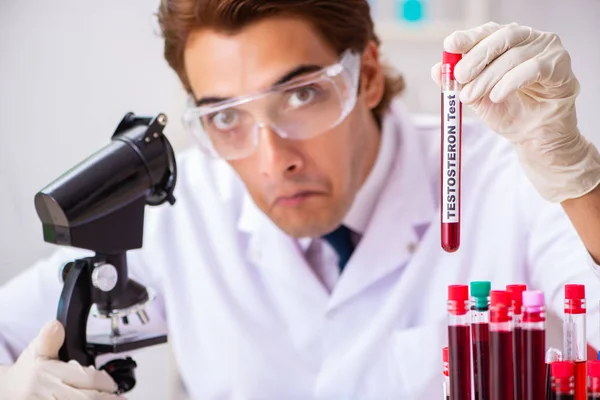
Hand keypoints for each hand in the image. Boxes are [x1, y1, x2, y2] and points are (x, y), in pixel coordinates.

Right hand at [0, 320, 123, 399]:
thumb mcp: (36, 351)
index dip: (105, 382)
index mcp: (48, 373)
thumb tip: (56, 325)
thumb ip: (49, 339)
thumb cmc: (27, 373)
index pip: (88, 378)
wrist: (7, 392)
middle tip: (120, 398)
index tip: (113, 385)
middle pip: (89, 398)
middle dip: (108, 399)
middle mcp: (48, 392)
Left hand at [431, 21, 599, 201]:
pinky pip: (535, 68)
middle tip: (459, 77)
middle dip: (476, 58)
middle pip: (501, 38)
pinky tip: (497, 96)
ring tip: (472, 96)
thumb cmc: (508, 112)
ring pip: (514, 56)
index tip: (450, 45)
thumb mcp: (476, 98)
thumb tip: (436, 69)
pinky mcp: (561, 66)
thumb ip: (458, 83)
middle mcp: (529, 39)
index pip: (487, 31)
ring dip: (488, 77)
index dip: (468, 37)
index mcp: (507, 42)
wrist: (534, 137)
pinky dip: (511, 82)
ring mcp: (547, 50)